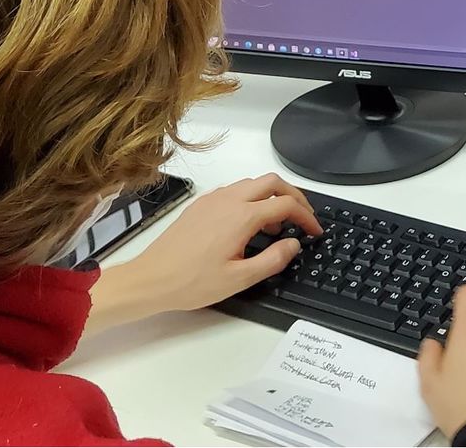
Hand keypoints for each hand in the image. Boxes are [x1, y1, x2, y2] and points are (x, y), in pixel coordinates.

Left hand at [85, 173, 321, 335]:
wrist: (151, 279)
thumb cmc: (192, 282)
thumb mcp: (240, 279)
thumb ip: (273, 259)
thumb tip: (293, 244)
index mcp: (241, 217)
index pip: (285, 204)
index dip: (306, 217)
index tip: (314, 231)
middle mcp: (228, 200)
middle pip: (272, 182)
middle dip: (294, 196)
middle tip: (303, 218)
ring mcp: (213, 199)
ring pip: (253, 183)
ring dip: (272, 197)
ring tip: (277, 225)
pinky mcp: (201, 205)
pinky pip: (235, 190)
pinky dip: (252, 199)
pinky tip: (249, 224)